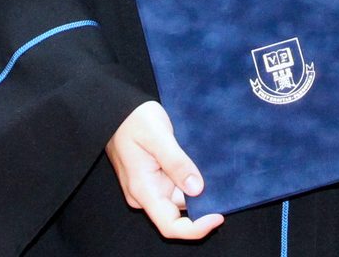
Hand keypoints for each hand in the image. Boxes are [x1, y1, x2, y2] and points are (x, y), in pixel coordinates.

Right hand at [104, 101, 223, 239]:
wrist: (116, 109)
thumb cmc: (133, 120)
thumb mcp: (157, 136)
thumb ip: (176, 162)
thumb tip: (196, 188)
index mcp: (143, 190)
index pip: (170, 225)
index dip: (196, 228)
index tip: (218, 216)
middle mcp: (146, 194)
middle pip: (179, 213)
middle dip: (202, 203)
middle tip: (222, 184)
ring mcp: (150, 187)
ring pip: (180, 197)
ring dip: (197, 188)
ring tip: (212, 167)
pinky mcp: (154, 178)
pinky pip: (176, 186)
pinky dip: (190, 179)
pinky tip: (202, 164)